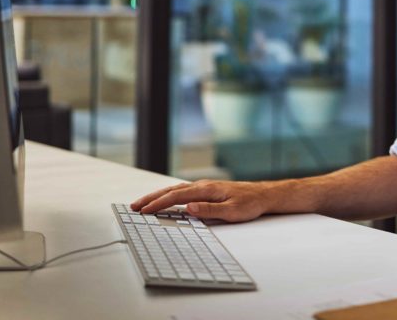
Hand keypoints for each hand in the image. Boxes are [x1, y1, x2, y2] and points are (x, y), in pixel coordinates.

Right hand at [131, 180, 271, 221]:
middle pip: (171, 190)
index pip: (177, 196)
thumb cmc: (249, 203)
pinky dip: (168, 194)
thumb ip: (209, 210)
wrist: (263, 195)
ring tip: (143, 203)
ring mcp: (203, 187)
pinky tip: (164, 199)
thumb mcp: (232, 211)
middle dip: (152, 198)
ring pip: (175, 189)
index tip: (144, 211)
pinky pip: (182, 191)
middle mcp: (202, 185)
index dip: (159, 203)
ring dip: (158, 196)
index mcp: (206, 189)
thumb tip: (188, 208)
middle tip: (134, 206)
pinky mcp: (206, 190)